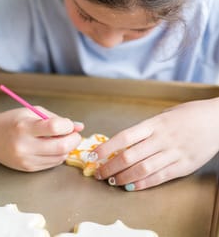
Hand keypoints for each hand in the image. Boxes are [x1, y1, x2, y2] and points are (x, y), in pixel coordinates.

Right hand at [0, 107, 83, 171]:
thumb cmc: (13, 121)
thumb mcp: (33, 112)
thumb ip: (57, 118)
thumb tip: (79, 126)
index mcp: (25, 127)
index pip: (54, 127)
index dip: (68, 126)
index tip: (69, 125)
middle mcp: (25, 146)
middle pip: (61, 147)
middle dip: (74, 140)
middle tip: (75, 134)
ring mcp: (26, 160)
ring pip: (60, 158)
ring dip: (67, 148)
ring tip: (62, 139)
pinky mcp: (28, 169)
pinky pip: (52, 164)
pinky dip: (58, 155)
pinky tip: (53, 147)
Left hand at [94, 97, 218, 190]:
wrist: (216, 120)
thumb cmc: (188, 114)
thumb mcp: (165, 115)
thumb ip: (147, 128)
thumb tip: (126, 141)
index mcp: (155, 123)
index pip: (125, 137)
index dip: (107, 148)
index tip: (94, 155)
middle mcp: (162, 138)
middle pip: (130, 156)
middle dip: (110, 166)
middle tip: (99, 172)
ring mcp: (173, 153)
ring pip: (143, 169)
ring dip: (124, 177)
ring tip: (112, 181)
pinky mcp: (184, 166)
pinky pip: (160, 177)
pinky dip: (144, 183)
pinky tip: (132, 187)